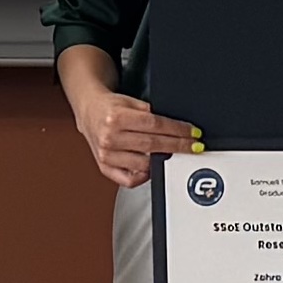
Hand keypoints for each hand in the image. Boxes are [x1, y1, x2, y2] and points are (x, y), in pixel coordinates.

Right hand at [68, 82, 200, 189]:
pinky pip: (129, 180)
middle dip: (178, 146)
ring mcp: (106, 156)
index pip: (155, 125)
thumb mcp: (131, 102)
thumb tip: (178, 127)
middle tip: (194, 146)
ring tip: (175, 155)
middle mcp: (110, 138)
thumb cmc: (110, 107)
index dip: (178, 130)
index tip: (193, 134)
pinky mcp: (105, 168)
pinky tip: (153, 168)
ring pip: (144, 165)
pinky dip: (144, 176)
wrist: (89, 111)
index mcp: (116, 118)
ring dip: (164, 161)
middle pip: (153, 145)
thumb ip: (151, 113)